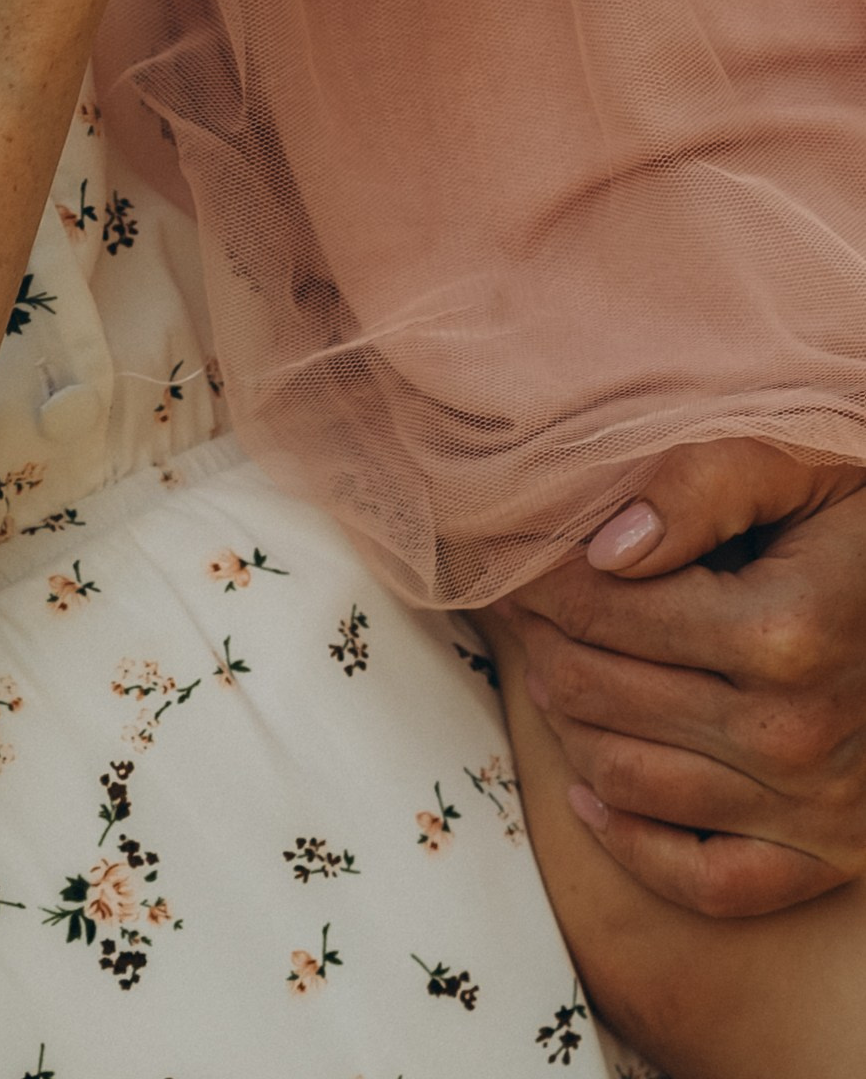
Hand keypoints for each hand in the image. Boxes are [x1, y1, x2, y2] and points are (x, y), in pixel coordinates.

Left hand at [501, 444, 865, 916]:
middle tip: (526, 612)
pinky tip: (590, 795)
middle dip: (543, 646)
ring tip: (553, 674)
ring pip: (627, 781)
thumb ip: (700, 485)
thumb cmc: (864, 532)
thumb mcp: (799, 469)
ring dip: (567, 727)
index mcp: (783, 631)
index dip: (542, 581)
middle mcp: (794, 733)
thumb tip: (604, 546)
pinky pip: (704, 882)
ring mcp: (814, 807)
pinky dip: (632, 846)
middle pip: (601, 695)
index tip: (520, 561)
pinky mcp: (828, 858)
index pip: (605, 610)